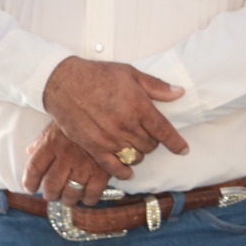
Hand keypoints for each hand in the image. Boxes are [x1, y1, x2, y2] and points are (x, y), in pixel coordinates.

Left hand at [22, 122, 110, 204]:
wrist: (108, 118)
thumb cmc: (79, 121)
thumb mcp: (57, 126)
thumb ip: (42, 141)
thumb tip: (29, 151)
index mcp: (51, 144)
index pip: (34, 168)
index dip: (29, 182)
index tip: (29, 188)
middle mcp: (65, 157)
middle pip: (51, 185)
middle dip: (50, 194)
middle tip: (51, 195)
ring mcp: (84, 166)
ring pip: (71, 193)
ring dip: (67, 200)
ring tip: (68, 199)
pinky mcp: (102, 172)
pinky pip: (92, 193)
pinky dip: (88, 200)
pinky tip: (86, 198)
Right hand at [40, 56, 187, 180]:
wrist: (62, 82)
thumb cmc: (96, 75)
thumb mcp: (129, 73)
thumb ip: (156, 86)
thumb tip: (179, 92)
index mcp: (140, 107)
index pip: (165, 132)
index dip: (176, 143)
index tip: (182, 149)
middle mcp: (128, 125)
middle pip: (150, 145)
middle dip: (151, 142)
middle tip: (144, 135)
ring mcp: (111, 138)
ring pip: (136, 156)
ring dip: (138, 153)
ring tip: (132, 145)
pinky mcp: (94, 146)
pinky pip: (114, 166)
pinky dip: (123, 172)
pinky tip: (127, 171)